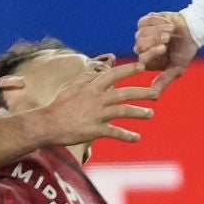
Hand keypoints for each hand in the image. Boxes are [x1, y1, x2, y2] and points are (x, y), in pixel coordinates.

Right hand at [31, 60, 158, 145]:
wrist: (48, 123)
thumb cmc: (59, 104)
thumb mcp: (72, 86)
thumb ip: (88, 78)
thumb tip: (102, 71)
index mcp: (91, 86)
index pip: (113, 74)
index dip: (129, 69)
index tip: (142, 66)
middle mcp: (97, 98)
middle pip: (124, 93)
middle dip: (142, 92)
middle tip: (156, 93)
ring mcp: (97, 114)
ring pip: (123, 111)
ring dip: (139, 113)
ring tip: (151, 114)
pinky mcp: (95, 130)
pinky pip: (115, 132)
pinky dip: (127, 135)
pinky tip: (137, 138)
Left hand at [134, 11, 196, 90]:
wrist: (191, 31)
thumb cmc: (184, 52)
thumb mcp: (176, 69)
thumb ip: (163, 82)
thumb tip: (153, 98)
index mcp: (147, 62)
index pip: (142, 58)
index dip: (152, 52)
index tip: (164, 48)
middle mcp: (142, 50)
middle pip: (140, 43)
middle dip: (155, 39)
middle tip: (168, 38)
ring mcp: (142, 35)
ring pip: (142, 32)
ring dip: (159, 29)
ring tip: (171, 30)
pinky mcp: (144, 22)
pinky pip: (145, 21)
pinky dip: (158, 20)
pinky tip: (167, 23)